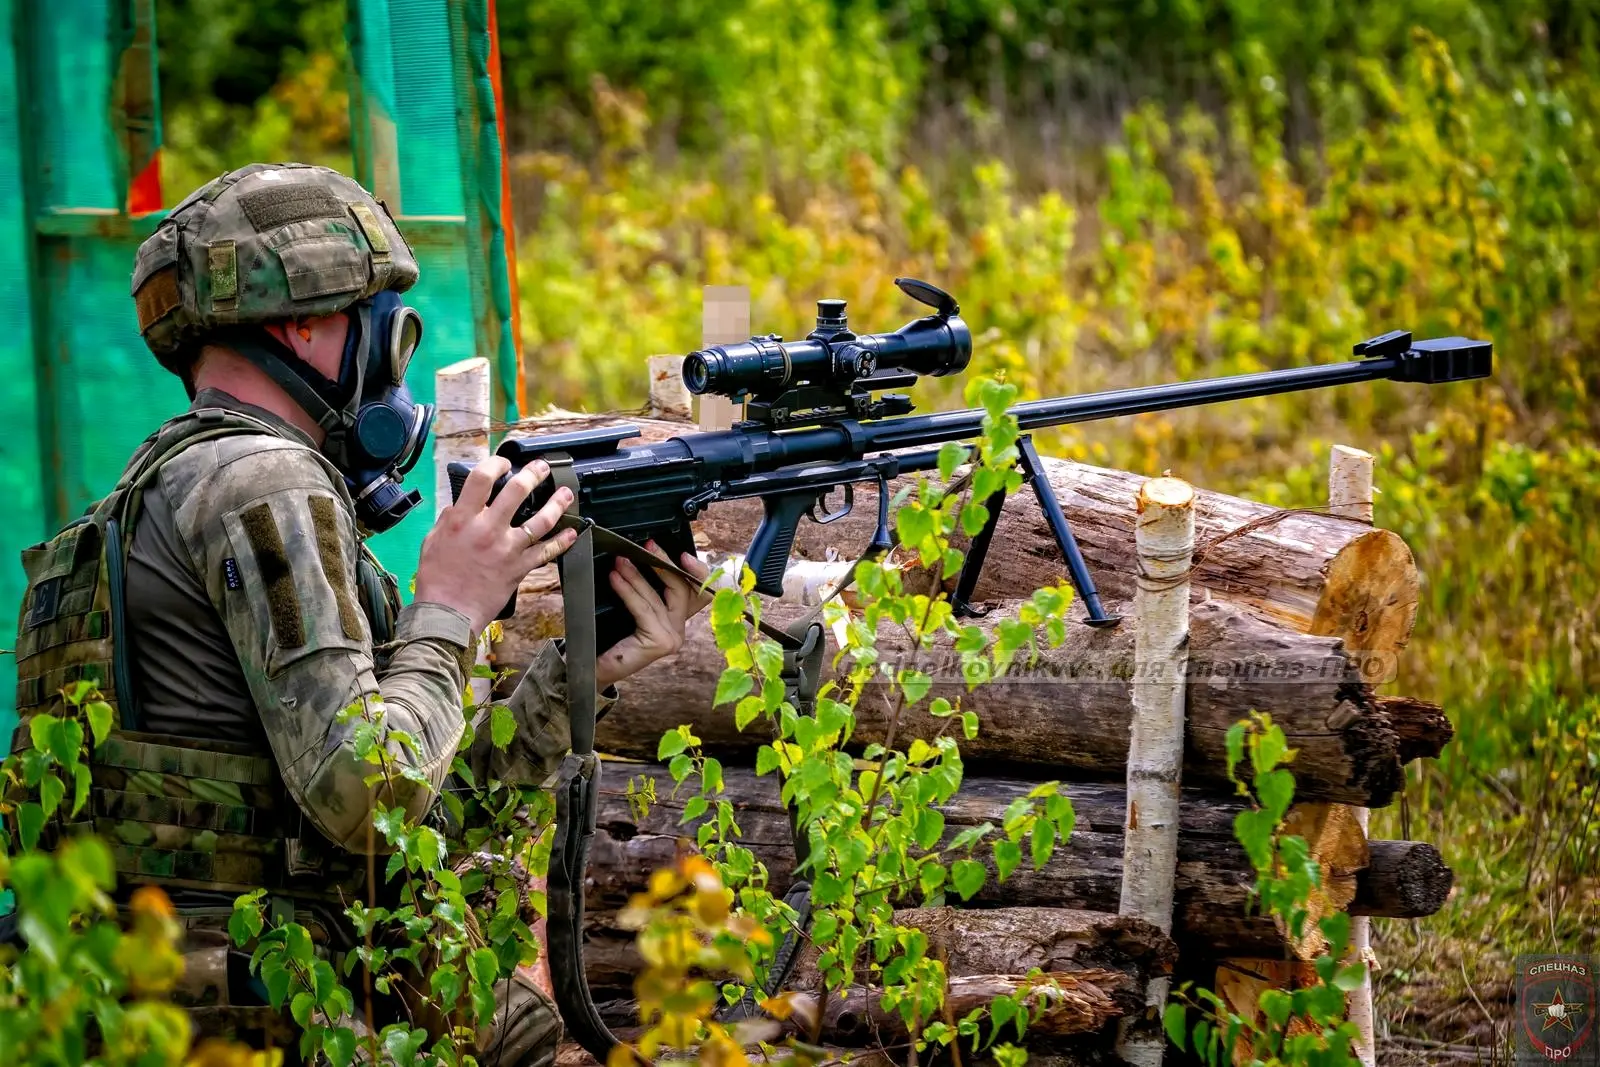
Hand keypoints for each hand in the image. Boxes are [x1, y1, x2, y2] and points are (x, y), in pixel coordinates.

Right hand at [414, 456, 577, 634]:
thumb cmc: (437, 580)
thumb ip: (449, 519)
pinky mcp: (519, 568)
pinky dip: (562, 541)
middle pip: (518, 492)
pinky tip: (572, 532)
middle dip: (534, 474)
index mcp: (462, 519)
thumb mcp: (432, 540)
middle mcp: (488, 530)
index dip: (496, 464)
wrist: (447, 614)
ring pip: (541, 520)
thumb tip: (460, 505)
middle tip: (542, 468)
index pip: (482, 479)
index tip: (504, 463)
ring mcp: (507, 549)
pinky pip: (547, 552)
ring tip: (566, 493)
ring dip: (557, 504)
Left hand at [594, 542, 712, 688]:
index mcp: (676, 619)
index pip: (699, 592)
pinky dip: (628, 590)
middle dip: (665, 563)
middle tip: (647, 546)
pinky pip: (643, 608)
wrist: (593, 668)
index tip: (684, 554)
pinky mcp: (659, 641)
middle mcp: (679, 629)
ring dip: (637, 575)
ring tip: (620, 561)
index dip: (698, 571)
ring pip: (657, 596)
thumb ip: (644, 590)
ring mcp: (671, 637)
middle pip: (683, 588)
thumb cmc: (610, 638)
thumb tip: (641, 555)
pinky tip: (615, 578)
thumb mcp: (633, 609)